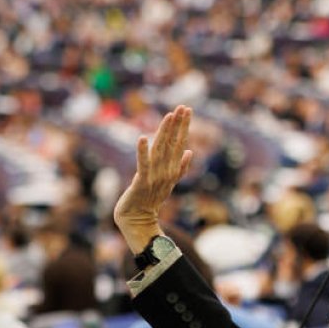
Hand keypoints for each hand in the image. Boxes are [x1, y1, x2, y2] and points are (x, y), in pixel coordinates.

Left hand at [114, 105, 193, 252]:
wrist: (139, 220)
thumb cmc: (150, 200)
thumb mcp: (168, 182)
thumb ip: (181, 167)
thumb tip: (190, 151)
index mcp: (172, 169)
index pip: (180, 144)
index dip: (183, 127)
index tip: (187, 110)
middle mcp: (166, 171)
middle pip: (173, 144)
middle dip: (178, 125)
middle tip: (183, 107)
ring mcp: (155, 176)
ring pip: (161, 150)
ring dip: (165, 132)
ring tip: (169, 115)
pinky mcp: (141, 181)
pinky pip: (143, 164)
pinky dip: (142, 152)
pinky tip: (142, 138)